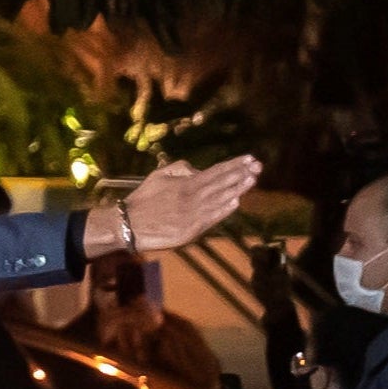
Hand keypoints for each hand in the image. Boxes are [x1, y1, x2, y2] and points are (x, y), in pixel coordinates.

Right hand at [92, 156, 263, 253]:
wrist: (129, 225)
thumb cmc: (143, 199)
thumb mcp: (158, 176)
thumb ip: (180, 169)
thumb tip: (197, 169)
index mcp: (186, 184)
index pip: (216, 171)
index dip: (234, 164)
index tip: (249, 158)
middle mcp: (194, 198)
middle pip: (223, 184)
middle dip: (242, 174)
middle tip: (258, 167)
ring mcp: (195, 215)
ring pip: (221, 200)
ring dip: (238, 189)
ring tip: (252, 180)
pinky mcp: (193, 230)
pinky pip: (213, 218)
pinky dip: (225, 210)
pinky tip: (236, 202)